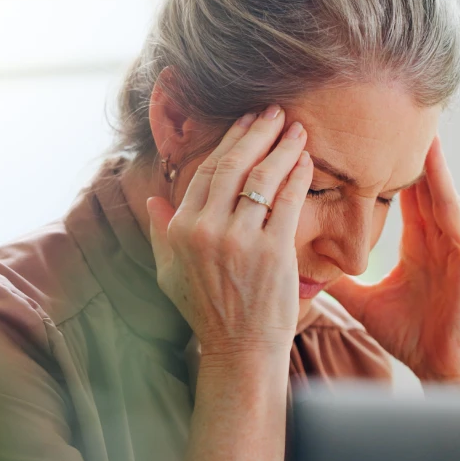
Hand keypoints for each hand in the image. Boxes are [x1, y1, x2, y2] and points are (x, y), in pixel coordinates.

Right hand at [146, 105, 312, 358]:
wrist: (239, 349)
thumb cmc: (206, 310)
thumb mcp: (169, 272)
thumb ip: (160, 233)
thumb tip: (153, 200)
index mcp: (180, 230)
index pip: (206, 173)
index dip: (229, 142)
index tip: (245, 122)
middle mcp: (206, 230)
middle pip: (234, 166)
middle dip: (257, 132)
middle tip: (274, 111)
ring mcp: (239, 240)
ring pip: (262, 178)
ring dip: (281, 147)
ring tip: (296, 129)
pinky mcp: (271, 252)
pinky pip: (286, 202)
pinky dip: (297, 176)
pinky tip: (306, 160)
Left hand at [327, 136, 459, 387]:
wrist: (439, 367)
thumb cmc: (408, 334)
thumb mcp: (364, 302)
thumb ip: (340, 282)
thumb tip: (306, 268)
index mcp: (415, 245)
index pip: (401, 198)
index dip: (389, 169)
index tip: (373, 139)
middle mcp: (436, 242)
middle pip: (424, 190)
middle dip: (414, 157)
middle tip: (402, 119)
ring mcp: (455, 254)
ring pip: (447, 205)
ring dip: (441, 174)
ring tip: (433, 141)